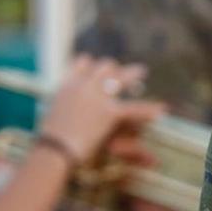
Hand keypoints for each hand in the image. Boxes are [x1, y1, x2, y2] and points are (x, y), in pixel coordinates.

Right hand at [39, 56, 164, 164]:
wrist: (53, 148)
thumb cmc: (49, 139)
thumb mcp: (52, 117)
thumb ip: (64, 108)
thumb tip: (65, 111)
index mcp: (67, 86)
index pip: (81, 64)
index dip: (91, 62)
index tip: (96, 62)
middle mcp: (82, 86)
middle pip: (102, 67)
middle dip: (114, 68)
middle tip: (122, 71)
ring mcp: (97, 97)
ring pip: (118, 78)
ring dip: (132, 74)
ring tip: (142, 71)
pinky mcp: (109, 112)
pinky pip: (133, 108)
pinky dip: (148, 109)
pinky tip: (162, 110)